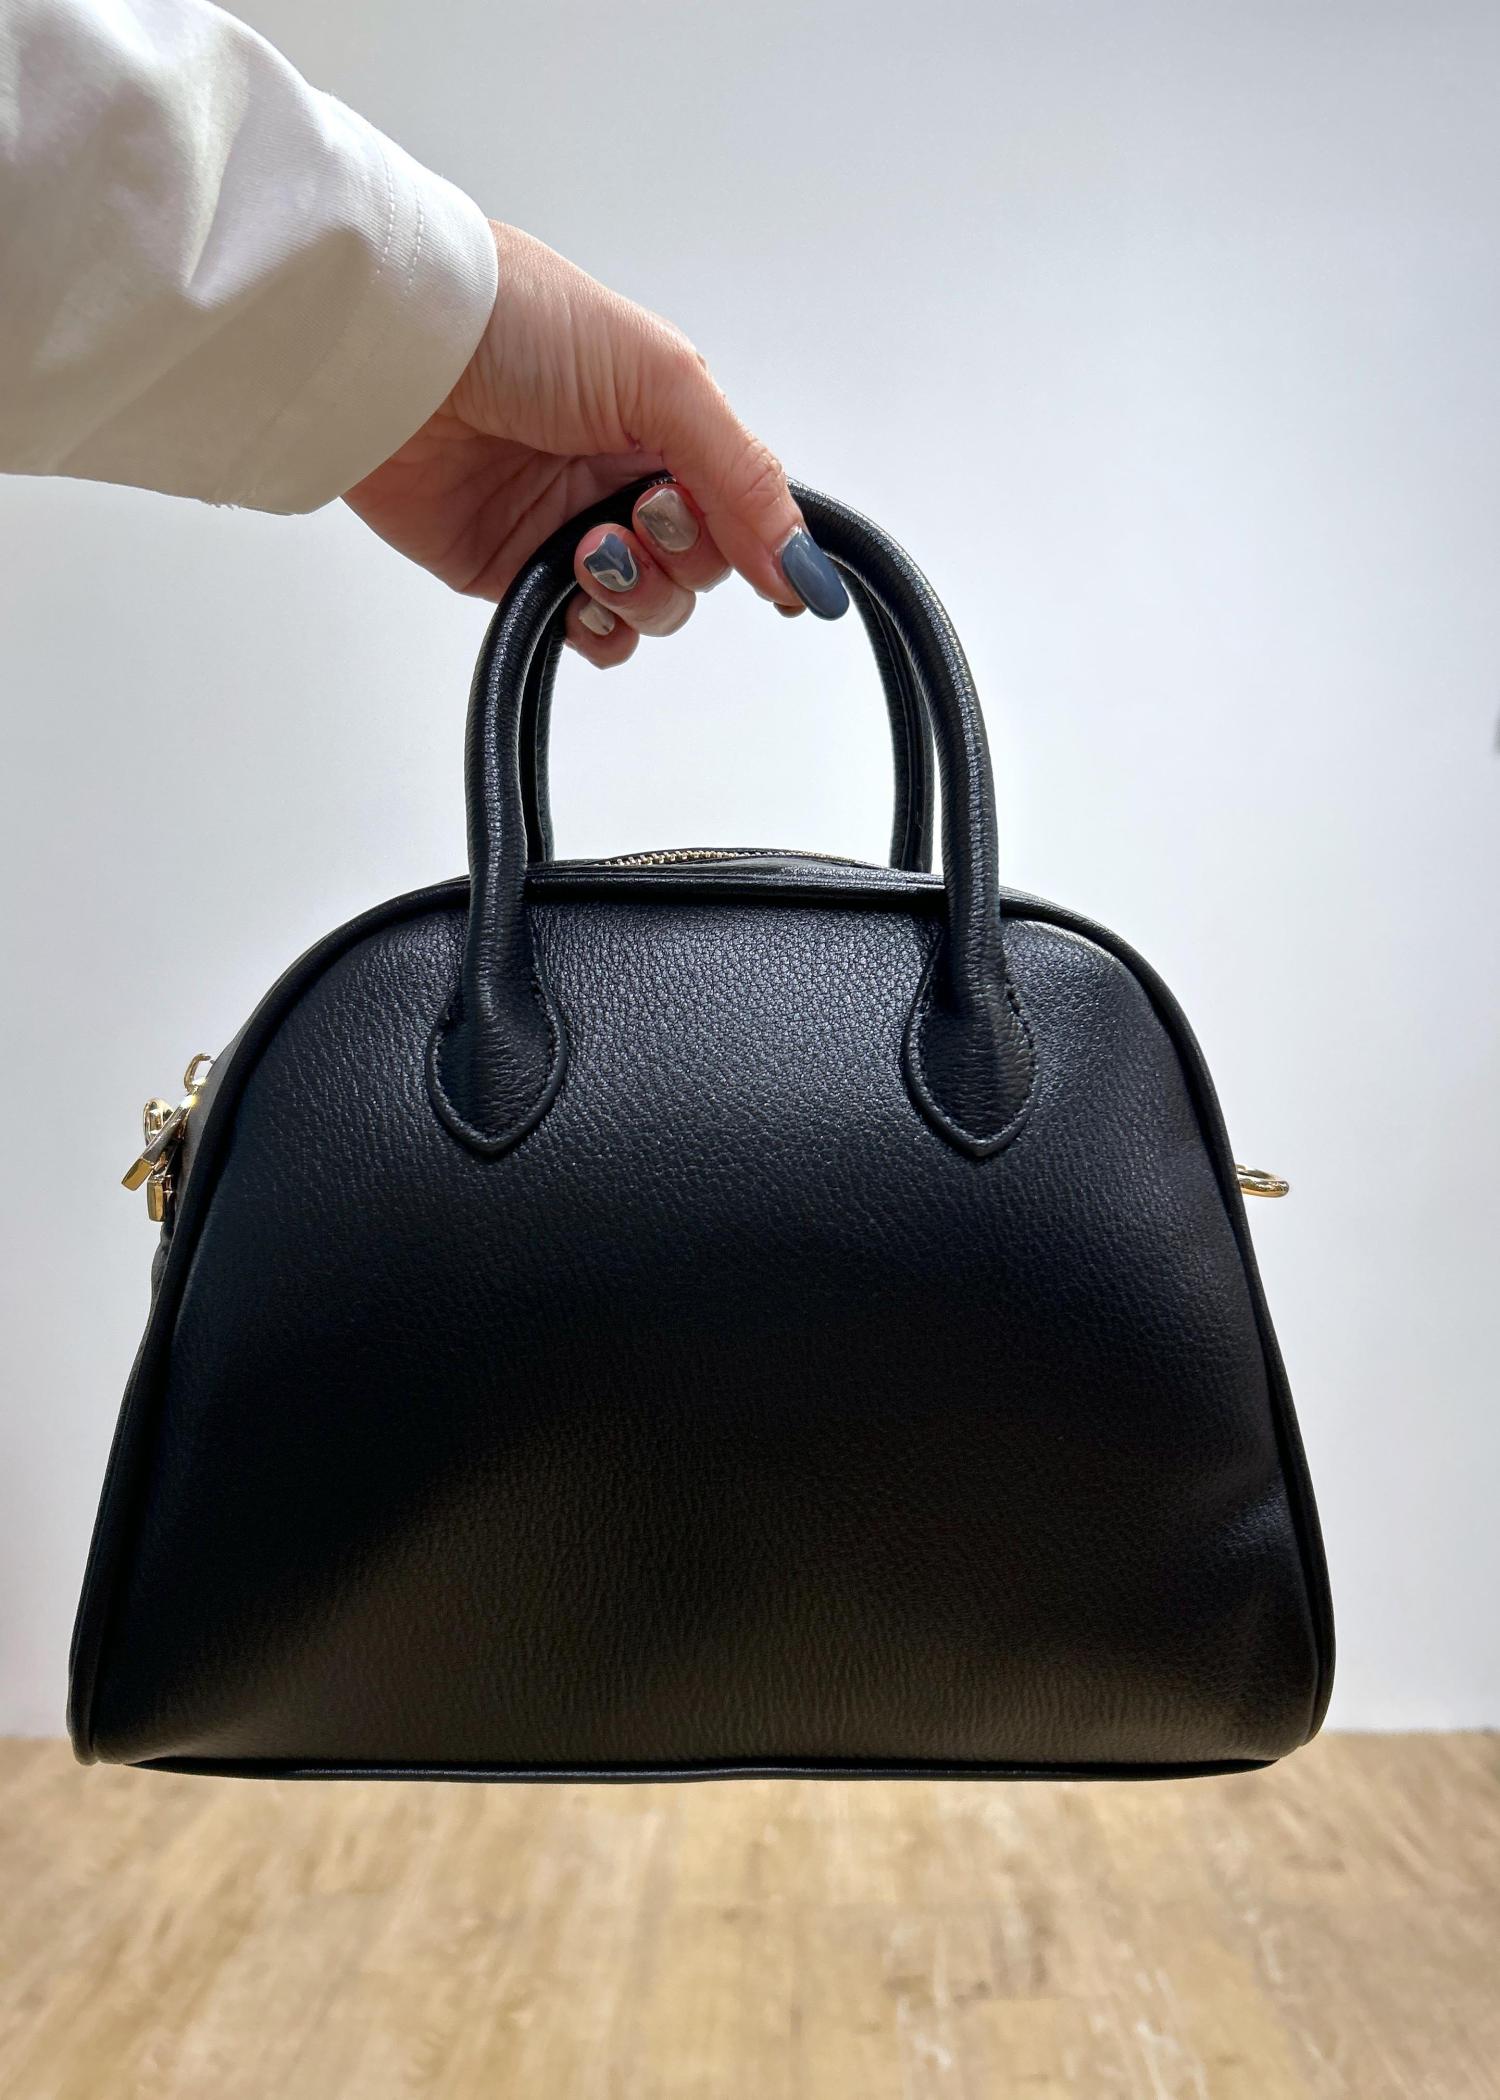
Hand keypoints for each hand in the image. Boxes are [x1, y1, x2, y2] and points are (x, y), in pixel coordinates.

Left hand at [343, 223, 846, 665]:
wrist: (396, 350)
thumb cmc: (519, 324)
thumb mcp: (663, 380)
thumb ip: (743, 475)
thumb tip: (803, 569)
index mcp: (670, 421)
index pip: (746, 506)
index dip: (762, 543)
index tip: (777, 577)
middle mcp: (625, 477)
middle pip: (705, 567)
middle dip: (684, 555)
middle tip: (639, 514)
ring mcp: (572, 528)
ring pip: (653, 608)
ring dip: (639, 593)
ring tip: (591, 547)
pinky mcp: (518, 573)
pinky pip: (589, 633)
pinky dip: (597, 628)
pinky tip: (574, 591)